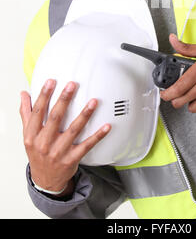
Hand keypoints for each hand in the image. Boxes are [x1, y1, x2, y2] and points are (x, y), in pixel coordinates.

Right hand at [20, 79, 110, 194]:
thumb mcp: (28, 134)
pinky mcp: (72, 159)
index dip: (44, 96)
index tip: (51, 82)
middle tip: (72, 85)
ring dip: (84, 114)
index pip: (38, 112)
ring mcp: (59, 151)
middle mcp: (44, 143)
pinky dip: (98, 136)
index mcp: (32, 135)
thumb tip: (24, 93)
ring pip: (74, 130)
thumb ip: (27, 113)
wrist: (45, 180)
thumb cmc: (37, 153)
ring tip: (93, 101)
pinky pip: (87, 145)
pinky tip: (106, 126)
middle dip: (64, 100)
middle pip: (56, 118)